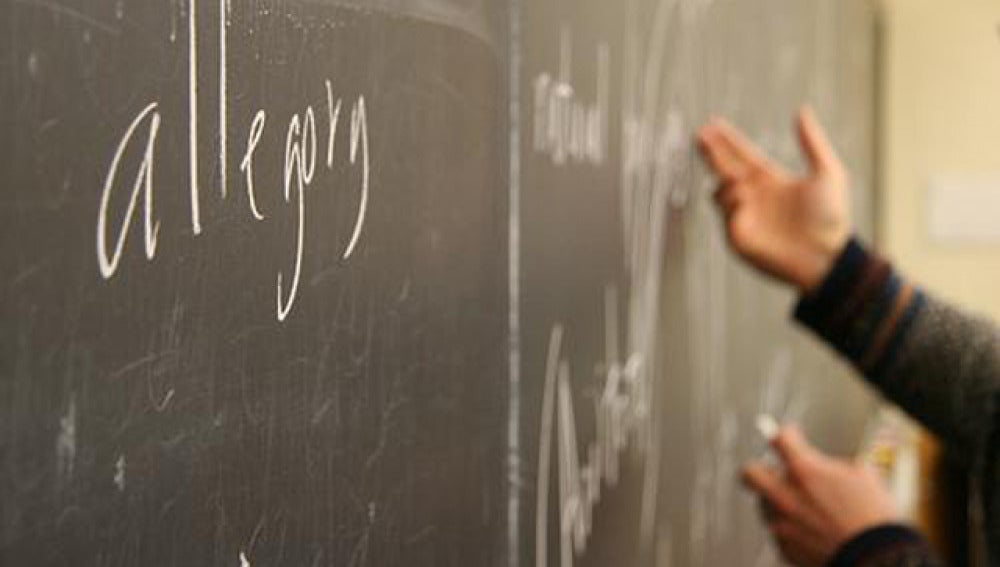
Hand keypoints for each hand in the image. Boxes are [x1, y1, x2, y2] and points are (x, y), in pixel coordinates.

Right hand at [696, 107, 850, 292]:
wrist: (827, 257)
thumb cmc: (831, 218)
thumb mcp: (827, 172)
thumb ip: (812, 141)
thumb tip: (801, 110)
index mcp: (771, 180)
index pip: (741, 155)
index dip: (727, 140)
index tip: (712, 123)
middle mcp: (754, 197)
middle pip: (724, 168)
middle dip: (711, 152)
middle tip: (700, 134)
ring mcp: (744, 217)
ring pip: (720, 191)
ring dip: (728, 180)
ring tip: (741, 179)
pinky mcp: (739, 237)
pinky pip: (726, 213)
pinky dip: (732, 201)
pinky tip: (745, 197)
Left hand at [743, 426, 898, 566]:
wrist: (875, 559)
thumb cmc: (873, 518)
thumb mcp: (860, 476)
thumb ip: (830, 466)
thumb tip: (821, 466)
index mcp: (804, 470)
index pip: (780, 439)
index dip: (786, 435)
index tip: (788, 437)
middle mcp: (785, 495)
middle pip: (750, 473)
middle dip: (760, 470)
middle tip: (774, 473)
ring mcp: (781, 522)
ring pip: (764, 505)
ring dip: (779, 502)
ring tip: (807, 509)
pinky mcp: (784, 546)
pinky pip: (779, 531)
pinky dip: (791, 528)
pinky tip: (812, 530)